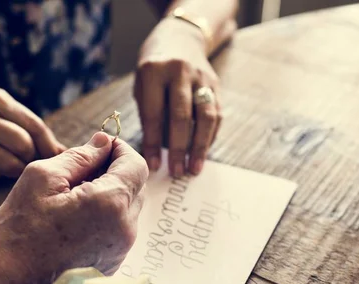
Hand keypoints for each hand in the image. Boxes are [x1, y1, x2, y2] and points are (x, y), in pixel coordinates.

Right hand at [0, 87, 65, 180]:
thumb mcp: (13, 118)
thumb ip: (39, 133)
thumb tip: (69, 152)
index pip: (34, 125)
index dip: (49, 145)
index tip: (56, 157)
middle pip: (22, 145)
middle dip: (30, 156)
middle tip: (27, 159)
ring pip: (8, 163)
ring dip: (16, 169)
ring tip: (13, 164)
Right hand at [0, 131, 147, 283]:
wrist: (7, 283)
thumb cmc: (19, 230)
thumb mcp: (42, 178)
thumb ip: (80, 156)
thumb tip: (104, 142)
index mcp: (111, 204)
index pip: (137, 165)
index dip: (121, 150)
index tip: (101, 146)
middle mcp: (124, 230)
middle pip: (136, 186)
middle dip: (115, 171)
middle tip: (81, 170)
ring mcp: (120, 251)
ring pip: (128, 208)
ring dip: (110, 194)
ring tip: (73, 196)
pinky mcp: (111, 264)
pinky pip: (119, 229)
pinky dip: (106, 216)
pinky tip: (75, 219)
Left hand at [135, 18, 221, 176]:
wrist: (180, 37)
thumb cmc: (154, 69)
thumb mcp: (142, 84)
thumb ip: (149, 113)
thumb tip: (155, 152)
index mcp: (154, 72)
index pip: (154, 114)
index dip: (153, 143)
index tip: (154, 166)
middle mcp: (179, 72)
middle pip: (181, 117)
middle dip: (179, 148)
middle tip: (176, 172)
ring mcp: (201, 77)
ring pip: (205, 117)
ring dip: (200, 147)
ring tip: (194, 168)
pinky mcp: (215, 84)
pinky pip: (216, 114)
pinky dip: (210, 136)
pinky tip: (203, 153)